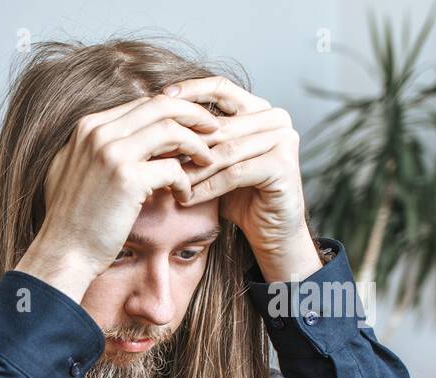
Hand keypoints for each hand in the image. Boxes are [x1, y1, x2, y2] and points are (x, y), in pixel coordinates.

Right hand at [16, 93, 220, 303]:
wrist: (63, 253)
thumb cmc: (73, 220)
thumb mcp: (74, 171)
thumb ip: (97, 148)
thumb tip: (129, 135)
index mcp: (88, 127)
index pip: (142, 104)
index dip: (173, 111)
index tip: (190, 125)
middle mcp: (98, 133)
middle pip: (161, 106)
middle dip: (194, 114)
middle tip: (213, 129)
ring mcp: (111, 153)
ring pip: (172, 129)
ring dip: (197, 143)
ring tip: (208, 160)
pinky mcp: (127, 178)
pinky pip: (173, 168)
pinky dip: (186, 181)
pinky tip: (185, 196)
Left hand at [170, 77, 321, 282]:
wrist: (270, 231)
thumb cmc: (238, 196)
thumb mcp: (214, 161)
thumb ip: (197, 139)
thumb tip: (154, 121)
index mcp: (259, 109)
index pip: (221, 88)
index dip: (190, 91)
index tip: (158, 100)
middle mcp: (275, 118)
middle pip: (219, 125)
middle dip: (183, 142)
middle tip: (151, 155)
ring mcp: (284, 139)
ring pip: (224, 151)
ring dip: (192, 169)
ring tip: (166, 182)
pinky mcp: (283, 165)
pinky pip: (235, 173)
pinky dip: (208, 188)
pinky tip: (186, 199)